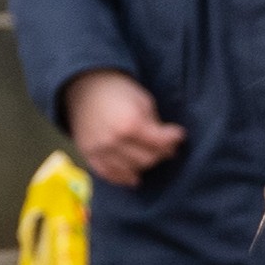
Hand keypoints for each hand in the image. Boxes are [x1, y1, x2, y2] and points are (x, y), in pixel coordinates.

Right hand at [60, 70, 183, 187]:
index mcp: (130, 124)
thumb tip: (167, 143)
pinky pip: (109, 175)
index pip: (160, 142)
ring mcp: (100, 151)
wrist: (85, 87)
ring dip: (144, 165)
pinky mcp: (89, 155)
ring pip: (131, 170)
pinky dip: (123, 177)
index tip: (179, 135)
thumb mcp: (143, 101)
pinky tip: (134, 176)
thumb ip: (155, 124)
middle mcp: (114, 141)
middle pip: (148, 159)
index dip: (174, 138)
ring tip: (149, 155)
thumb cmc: (118, 91)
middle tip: (167, 147)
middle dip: (161, 153)